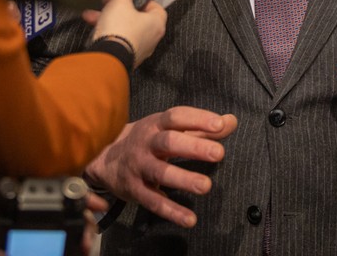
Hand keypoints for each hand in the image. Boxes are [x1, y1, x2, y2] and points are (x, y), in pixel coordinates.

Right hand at [84, 106, 238, 227]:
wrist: (105, 158)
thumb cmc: (148, 140)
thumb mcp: (170, 129)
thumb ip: (201, 127)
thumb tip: (231, 121)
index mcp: (157, 124)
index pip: (177, 117)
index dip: (198, 119)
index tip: (220, 125)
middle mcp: (146, 143)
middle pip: (169, 142)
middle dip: (194, 147)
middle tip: (219, 154)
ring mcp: (139, 166)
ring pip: (160, 172)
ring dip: (183, 179)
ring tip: (205, 186)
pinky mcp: (134, 190)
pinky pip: (153, 201)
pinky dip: (171, 211)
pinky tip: (190, 219)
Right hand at [88, 0, 166, 65]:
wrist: (107, 59)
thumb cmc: (120, 32)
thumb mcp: (120, 2)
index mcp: (156, 23)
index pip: (155, 6)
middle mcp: (150, 38)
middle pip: (136, 16)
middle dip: (119, 7)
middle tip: (109, 1)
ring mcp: (138, 49)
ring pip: (124, 27)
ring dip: (109, 18)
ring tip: (94, 14)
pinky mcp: (124, 56)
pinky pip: (117, 39)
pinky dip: (106, 31)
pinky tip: (94, 26)